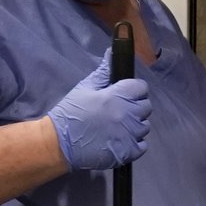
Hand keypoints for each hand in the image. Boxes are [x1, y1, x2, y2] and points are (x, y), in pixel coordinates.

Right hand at [47, 53, 150, 170]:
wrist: (59, 143)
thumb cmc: (71, 113)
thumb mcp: (85, 88)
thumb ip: (103, 72)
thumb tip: (111, 53)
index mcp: (117, 96)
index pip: (141, 87)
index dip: (133, 90)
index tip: (124, 94)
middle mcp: (127, 114)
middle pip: (146, 106)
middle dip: (135, 106)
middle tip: (119, 111)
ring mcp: (129, 134)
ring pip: (144, 126)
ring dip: (135, 125)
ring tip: (117, 127)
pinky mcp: (128, 152)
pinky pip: (142, 145)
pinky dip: (134, 143)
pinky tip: (120, 140)